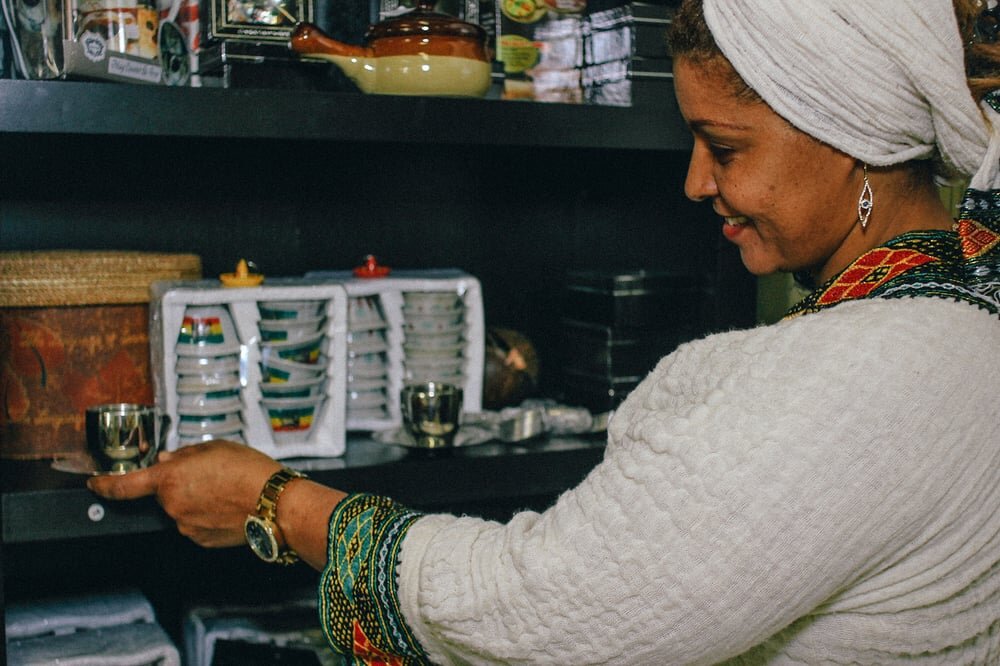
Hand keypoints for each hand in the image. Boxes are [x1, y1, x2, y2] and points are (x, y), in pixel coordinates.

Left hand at [87, 440, 281, 547]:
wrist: (274, 504)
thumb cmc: (249, 472)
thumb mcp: (216, 448)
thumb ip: (184, 455)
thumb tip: (166, 462)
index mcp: (170, 478)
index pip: (124, 485)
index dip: (105, 484)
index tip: (96, 483)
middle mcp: (172, 505)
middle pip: (164, 494)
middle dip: (180, 485)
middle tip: (210, 475)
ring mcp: (185, 526)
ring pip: (181, 509)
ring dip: (196, 500)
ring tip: (226, 491)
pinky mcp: (201, 540)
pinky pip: (196, 524)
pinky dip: (207, 515)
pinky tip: (228, 506)